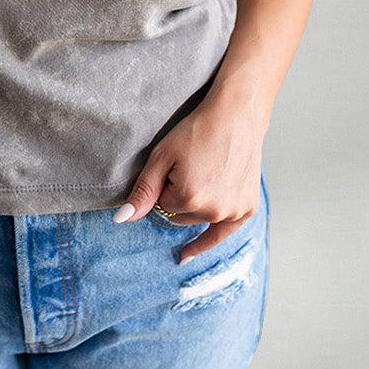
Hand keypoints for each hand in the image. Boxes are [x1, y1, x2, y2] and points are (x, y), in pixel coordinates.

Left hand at [116, 85, 264, 262]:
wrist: (236, 114)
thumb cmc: (198, 130)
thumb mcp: (162, 155)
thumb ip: (142, 191)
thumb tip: (121, 220)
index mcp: (189, 198)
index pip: (162, 205)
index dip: (164, 184)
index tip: (176, 164)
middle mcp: (213, 210)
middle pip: (180, 216)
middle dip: (178, 197)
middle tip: (190, 166)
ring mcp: (233, 212)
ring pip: (199, 221)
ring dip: (195, 206)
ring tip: (204, 175)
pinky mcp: (247, 209)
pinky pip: (222, 233)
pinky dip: (206, 241)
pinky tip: (187, 254)